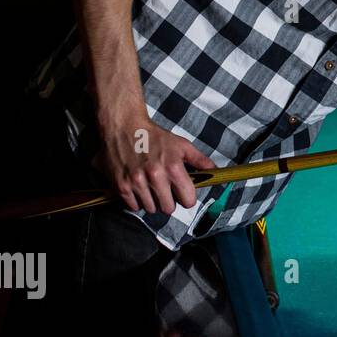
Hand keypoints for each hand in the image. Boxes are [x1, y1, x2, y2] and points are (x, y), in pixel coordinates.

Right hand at [93, 110, 216, 214]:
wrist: (124, 127)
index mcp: (173, 167)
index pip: (187, 200)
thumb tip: (215, 171)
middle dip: (169, 202)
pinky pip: (133, 207)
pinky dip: (136, 202)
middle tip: (166, 192)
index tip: (183, 195)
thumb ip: (200, 160)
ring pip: (150, 209)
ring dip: (152, 202)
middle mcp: (155, 176)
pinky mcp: (121, 185)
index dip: (187, 199)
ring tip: (151, 189)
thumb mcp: (181, 145)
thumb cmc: (155, 137)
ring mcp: (137, 182)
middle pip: (168, 208)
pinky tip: (139, 190)